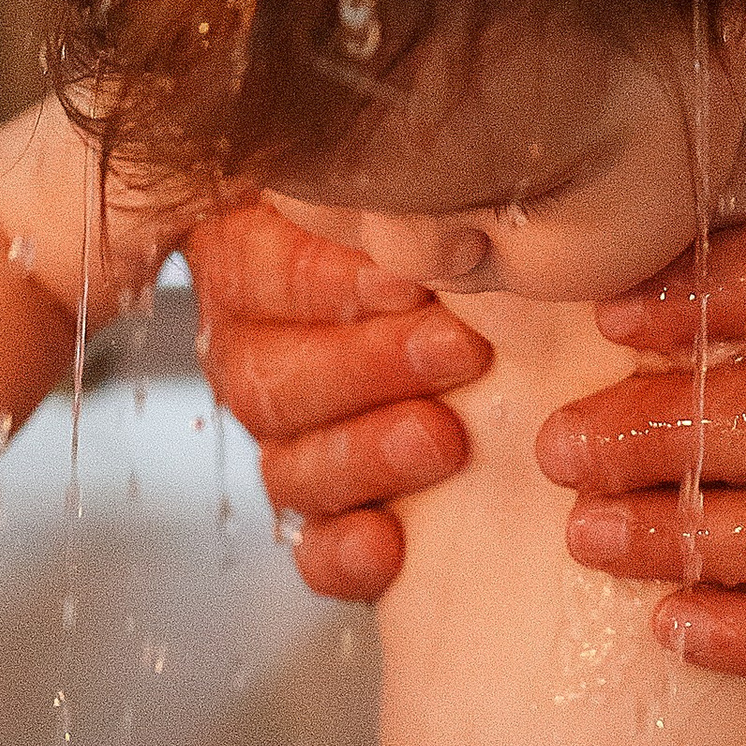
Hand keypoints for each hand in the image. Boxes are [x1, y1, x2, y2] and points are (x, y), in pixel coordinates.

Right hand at [188, 199, 487, 600]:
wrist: (492, 300)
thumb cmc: (453, 228)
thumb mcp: (412, 192)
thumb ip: (396, 197)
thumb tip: (424, 206)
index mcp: (253, 260)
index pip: (262, 275)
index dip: (332, 285)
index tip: (411, 281)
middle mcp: (254, 350)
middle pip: (269, 377)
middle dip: (366, 368)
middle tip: (458, 353)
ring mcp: (288, 440)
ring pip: (286, 464)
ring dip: (365, 455)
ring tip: (443, 441)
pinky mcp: (329, 515)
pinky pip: (311, 549)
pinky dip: (343, 553)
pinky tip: (388, 545)